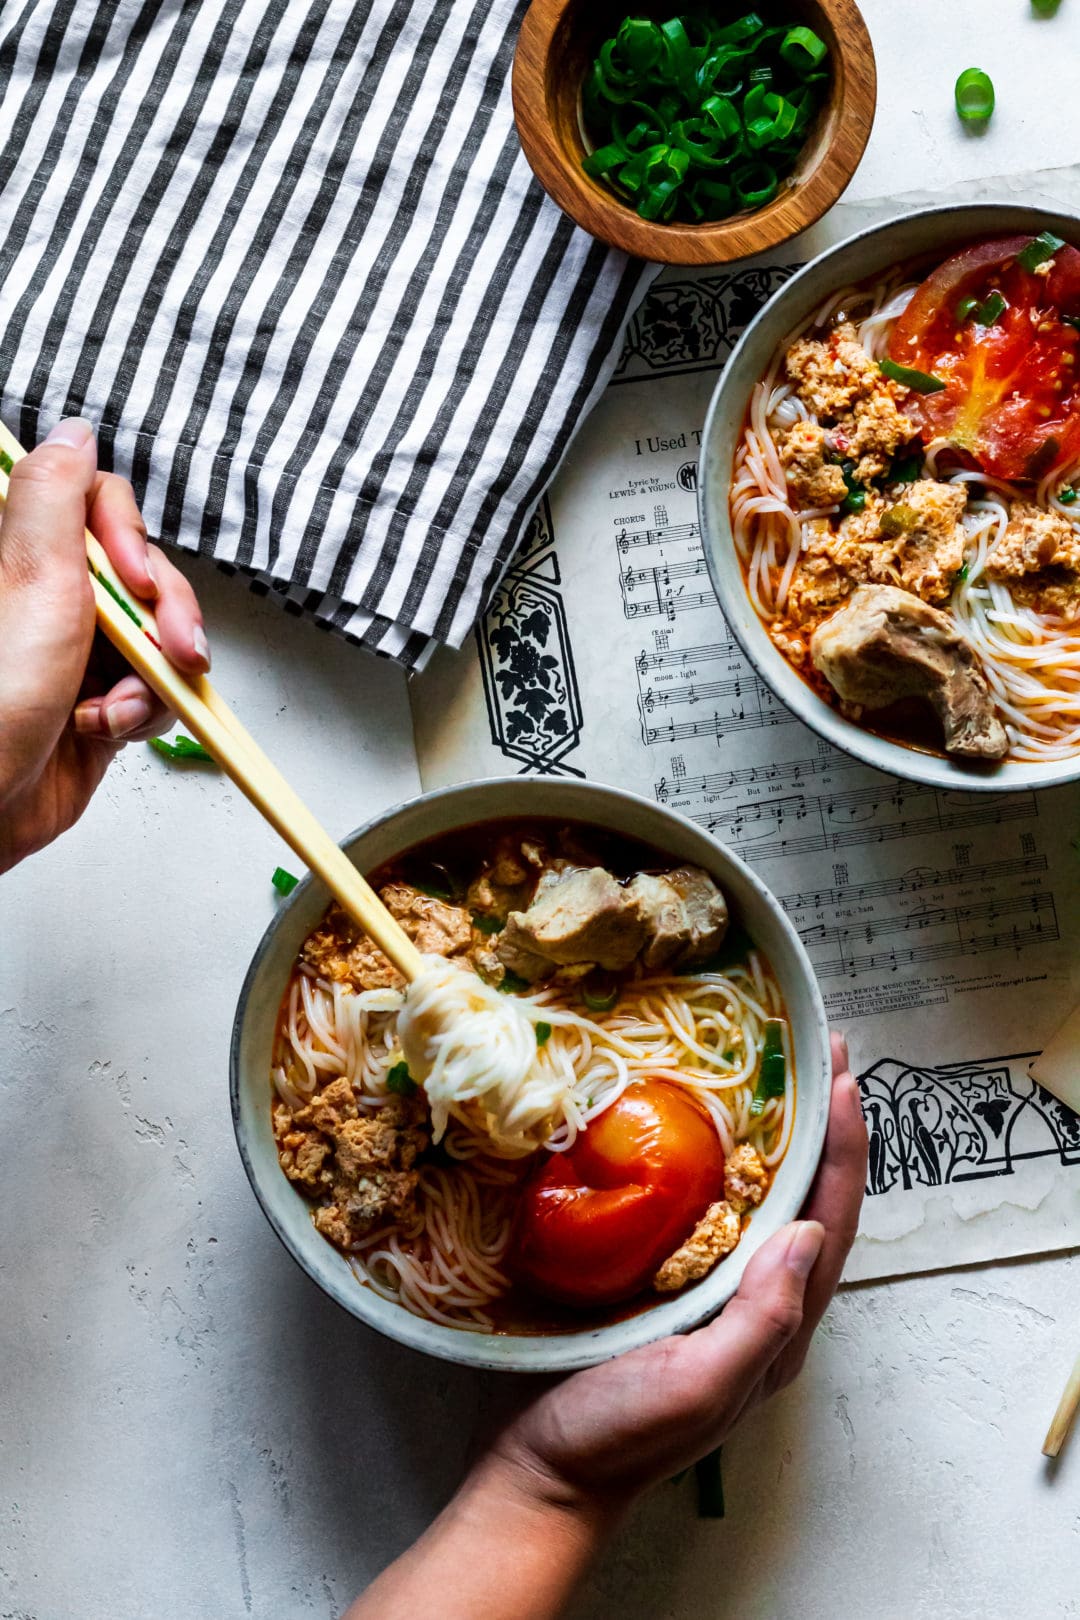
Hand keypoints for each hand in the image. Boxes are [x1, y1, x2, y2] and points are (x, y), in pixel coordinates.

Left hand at [0, 417, 208, 872]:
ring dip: (155, 674)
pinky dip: (147, 711)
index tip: (136, 582)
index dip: (127, 540)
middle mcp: (47, 596)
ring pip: (157, 633)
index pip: (97, 504)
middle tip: (172, 649)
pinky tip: (110, 729)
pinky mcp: (98, 701)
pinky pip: (154, 689)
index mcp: (22, 554)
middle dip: (165, 615)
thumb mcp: (31, 582)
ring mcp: (75, 650)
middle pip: (141, 571)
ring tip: (117, 707)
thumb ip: (55, 496)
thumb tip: (72, 432)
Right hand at [347, 1037, 866, 1619]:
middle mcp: (756, 1305)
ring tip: (774, 1078)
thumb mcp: (699, 1385)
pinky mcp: (667, 1285)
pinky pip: (710, 1213)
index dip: (842, 1147)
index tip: (837, 1076)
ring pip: (764, 1202)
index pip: (828, 1221)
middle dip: (821, 1128)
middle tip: (817, 1055)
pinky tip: (699, 1130)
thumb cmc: (617, 1437)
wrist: (543, 1473)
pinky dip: (719, 1163)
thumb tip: (808, 1234)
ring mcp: (712, 1295)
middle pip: (808, 1202)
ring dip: (778, 1138)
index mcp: (776, 1329)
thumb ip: (762, 1320)